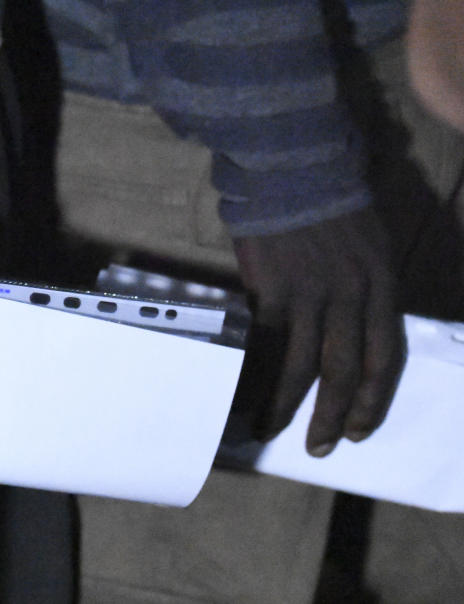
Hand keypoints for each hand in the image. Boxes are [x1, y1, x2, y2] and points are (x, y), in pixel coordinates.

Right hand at [233, 209, 405, 456]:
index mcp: (381, 284)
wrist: (289, 167)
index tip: (357, 430)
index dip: (372, 399)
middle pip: (346, 369)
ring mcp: (312, 295)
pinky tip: (240, 394)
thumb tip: (337, 327)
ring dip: (286, 406)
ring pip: (303, 366)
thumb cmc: (325, 199)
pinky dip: (252, 375)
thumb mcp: (364, 242)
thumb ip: (358, 286)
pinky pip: (264, 346)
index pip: (386, 356)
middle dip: (332, 416)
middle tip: (318, 448)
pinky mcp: (273, 290)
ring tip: (268, 431)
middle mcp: (353, 296)